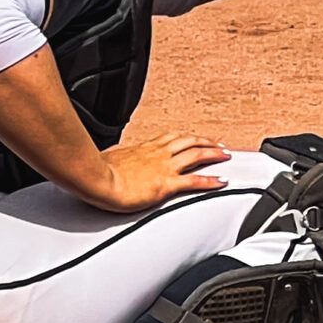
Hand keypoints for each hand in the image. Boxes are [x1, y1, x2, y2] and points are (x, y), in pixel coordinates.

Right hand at [86, 132, 230, 212]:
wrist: (96, 179)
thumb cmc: (98, 169)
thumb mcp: (109, 157)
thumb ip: (116, 157)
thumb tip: (111, 157)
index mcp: (144, 147)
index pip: (170, 139)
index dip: (185, 138)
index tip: (193, 139)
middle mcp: (157, 153)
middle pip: (188, 142)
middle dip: (206, 142)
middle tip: (218, 145)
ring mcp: (164, 167)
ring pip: (196, 155)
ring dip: (214, 154)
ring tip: (226, 156)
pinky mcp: (166, 184)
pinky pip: (195, 181)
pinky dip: (211, 181)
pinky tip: (221, 181)